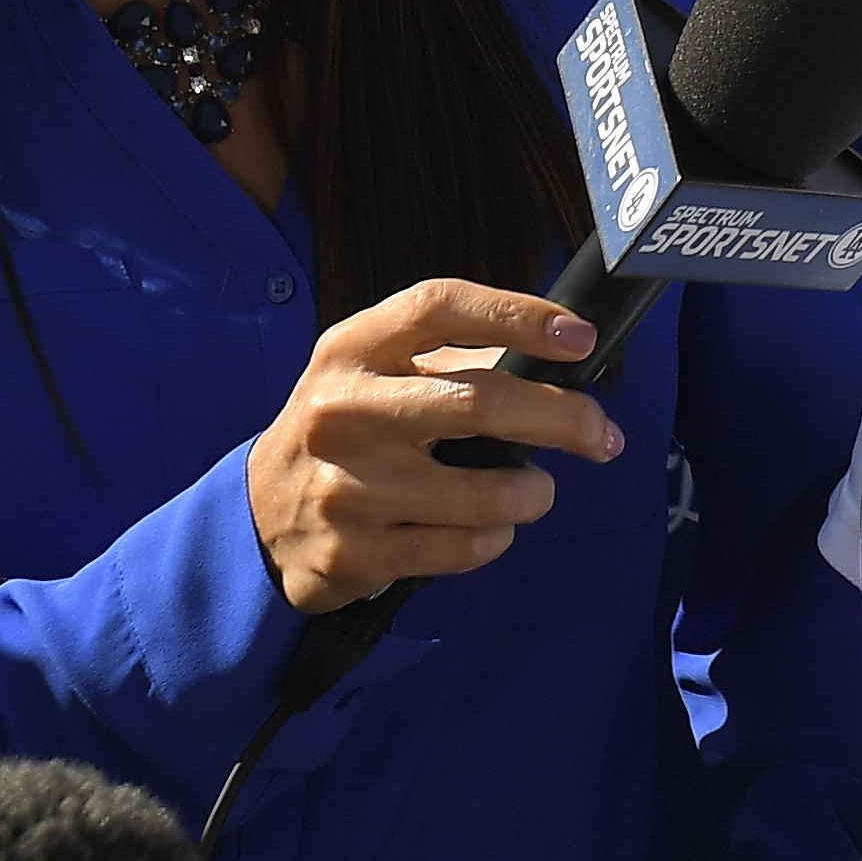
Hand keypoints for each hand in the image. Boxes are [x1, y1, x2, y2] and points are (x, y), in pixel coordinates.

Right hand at [246, 281, 618, 610]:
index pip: (441, 307)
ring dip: (534, 494)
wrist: (259, 514)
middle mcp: (343, 410)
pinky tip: (492, 528)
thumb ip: (453, 358)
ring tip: (535, 490)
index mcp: (352, 348)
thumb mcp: (374, 373)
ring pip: (485, 494)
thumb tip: (560, 354)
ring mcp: (345, 487)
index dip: (519, 315)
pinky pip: (463, 548)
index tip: (581, 336)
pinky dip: (496, 539)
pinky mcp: (353, 553)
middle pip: (480, 403)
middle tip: (603, 434)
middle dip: (565, 418)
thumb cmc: (346, 428)